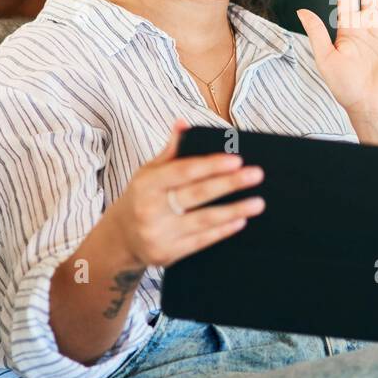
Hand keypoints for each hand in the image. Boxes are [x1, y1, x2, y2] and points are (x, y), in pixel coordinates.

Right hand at [107, 119, 264, 268]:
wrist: (120, 238)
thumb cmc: (140, 198)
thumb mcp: (148, 173)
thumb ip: (170, 151)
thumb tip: (183, 123)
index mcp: (146, 185)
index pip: (183, 171)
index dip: (211, 165)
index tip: (237, 160)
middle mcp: (150, 209)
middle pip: (197, 194)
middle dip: (229, 184)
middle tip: (256, 175)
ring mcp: (159, 234)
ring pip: (203, 220)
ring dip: (234, 211)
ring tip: (258, 203)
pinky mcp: (168, 254)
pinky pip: (201, 241)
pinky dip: (222, 231)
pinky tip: (240, 221)